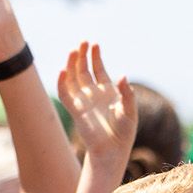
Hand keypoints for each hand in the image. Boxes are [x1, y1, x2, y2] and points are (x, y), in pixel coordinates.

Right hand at [59, 42, 135, 178]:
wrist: (113, 150)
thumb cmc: (124, 131)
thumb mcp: (130, 110)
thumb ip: (127, 94)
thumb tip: (122, 76)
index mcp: (107, 91)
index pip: (98, 69)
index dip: (95, 56)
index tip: (94, 44)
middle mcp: (93, 94)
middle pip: (83, 70)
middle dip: (82, 56)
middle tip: (82, 42)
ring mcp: (83, 101)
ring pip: (73, 79)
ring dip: (72, 65)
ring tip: (73, 51)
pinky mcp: (75, 110)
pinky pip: (65, 94)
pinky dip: (62, 82)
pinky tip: (63, 70)